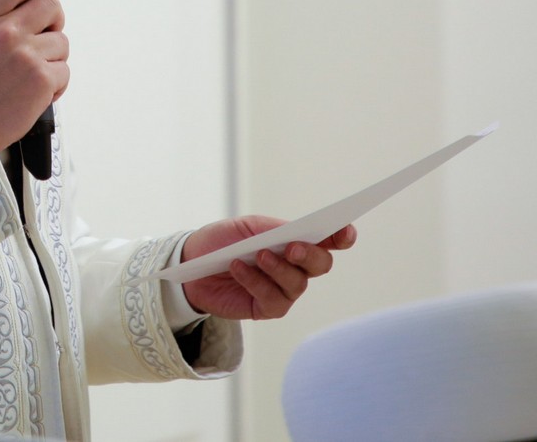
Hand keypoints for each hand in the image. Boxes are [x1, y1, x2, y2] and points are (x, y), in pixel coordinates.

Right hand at [0, 0, 68, 154]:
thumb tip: (32, 8)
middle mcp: (6, 32)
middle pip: (51, 6)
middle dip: (55, 21)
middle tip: (46, 36)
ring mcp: (26, 55)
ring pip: (62, 42)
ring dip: (53, 58)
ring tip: (30, 76)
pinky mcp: (42, 79)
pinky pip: (64, 71)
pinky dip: (55, 85)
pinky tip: (35, 94)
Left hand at [179, 216, 356, 320]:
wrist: (191, 264)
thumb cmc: (222, 241)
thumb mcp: (247, 227)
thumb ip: (274, 230)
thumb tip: (298, 234)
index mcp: (296, 241)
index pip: (327, 241)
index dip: (341, 237)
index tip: (345, 233)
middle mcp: (296, 268)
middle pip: (320, 264)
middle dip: (309, 255)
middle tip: (292, 248)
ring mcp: (284, 290)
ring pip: (297, 283)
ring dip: (278, 268)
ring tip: (258, 255)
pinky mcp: (267, 308)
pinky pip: (272, 298)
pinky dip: (255, 281)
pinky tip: (237, 268)